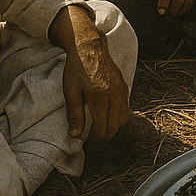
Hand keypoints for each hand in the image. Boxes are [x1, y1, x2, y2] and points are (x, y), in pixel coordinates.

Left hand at [55, 7, 130, 144]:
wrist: (89, 47)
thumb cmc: (76, 69)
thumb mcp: (70, 91)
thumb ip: (74, 114)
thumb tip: (75, 136)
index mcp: (99, 96)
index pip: (100, 128)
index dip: (93, 142)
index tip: (86, 147)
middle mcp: (114, 95)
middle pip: (113, 127)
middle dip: (103, 139)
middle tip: (92, 144)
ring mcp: (121, 91)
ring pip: (122, 120)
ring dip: (112, 130)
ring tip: (99, 133)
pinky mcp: (124, 87)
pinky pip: (125, 109)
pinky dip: (117, 119)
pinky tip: (107, 118)